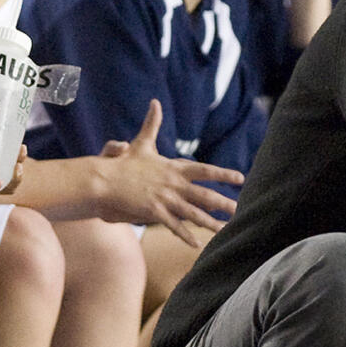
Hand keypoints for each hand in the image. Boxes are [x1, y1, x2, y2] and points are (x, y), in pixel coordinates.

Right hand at [93, 99, 243, 244]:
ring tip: (225, 231)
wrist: (104, 179)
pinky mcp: (153, 210)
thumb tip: (155, 101)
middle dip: (223, 203)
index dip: (223, 174)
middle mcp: (173, 183)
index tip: (240, 178)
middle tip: (240, 209)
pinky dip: (185, 235)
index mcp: (174, 168)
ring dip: (209, 223)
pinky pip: (173, 225)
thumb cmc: (124, 162)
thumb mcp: (141, 143)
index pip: (205, 171)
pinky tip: (197, 245)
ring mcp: (164, 198)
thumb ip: (152, 124)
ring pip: (192, 213)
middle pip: (204, 195)